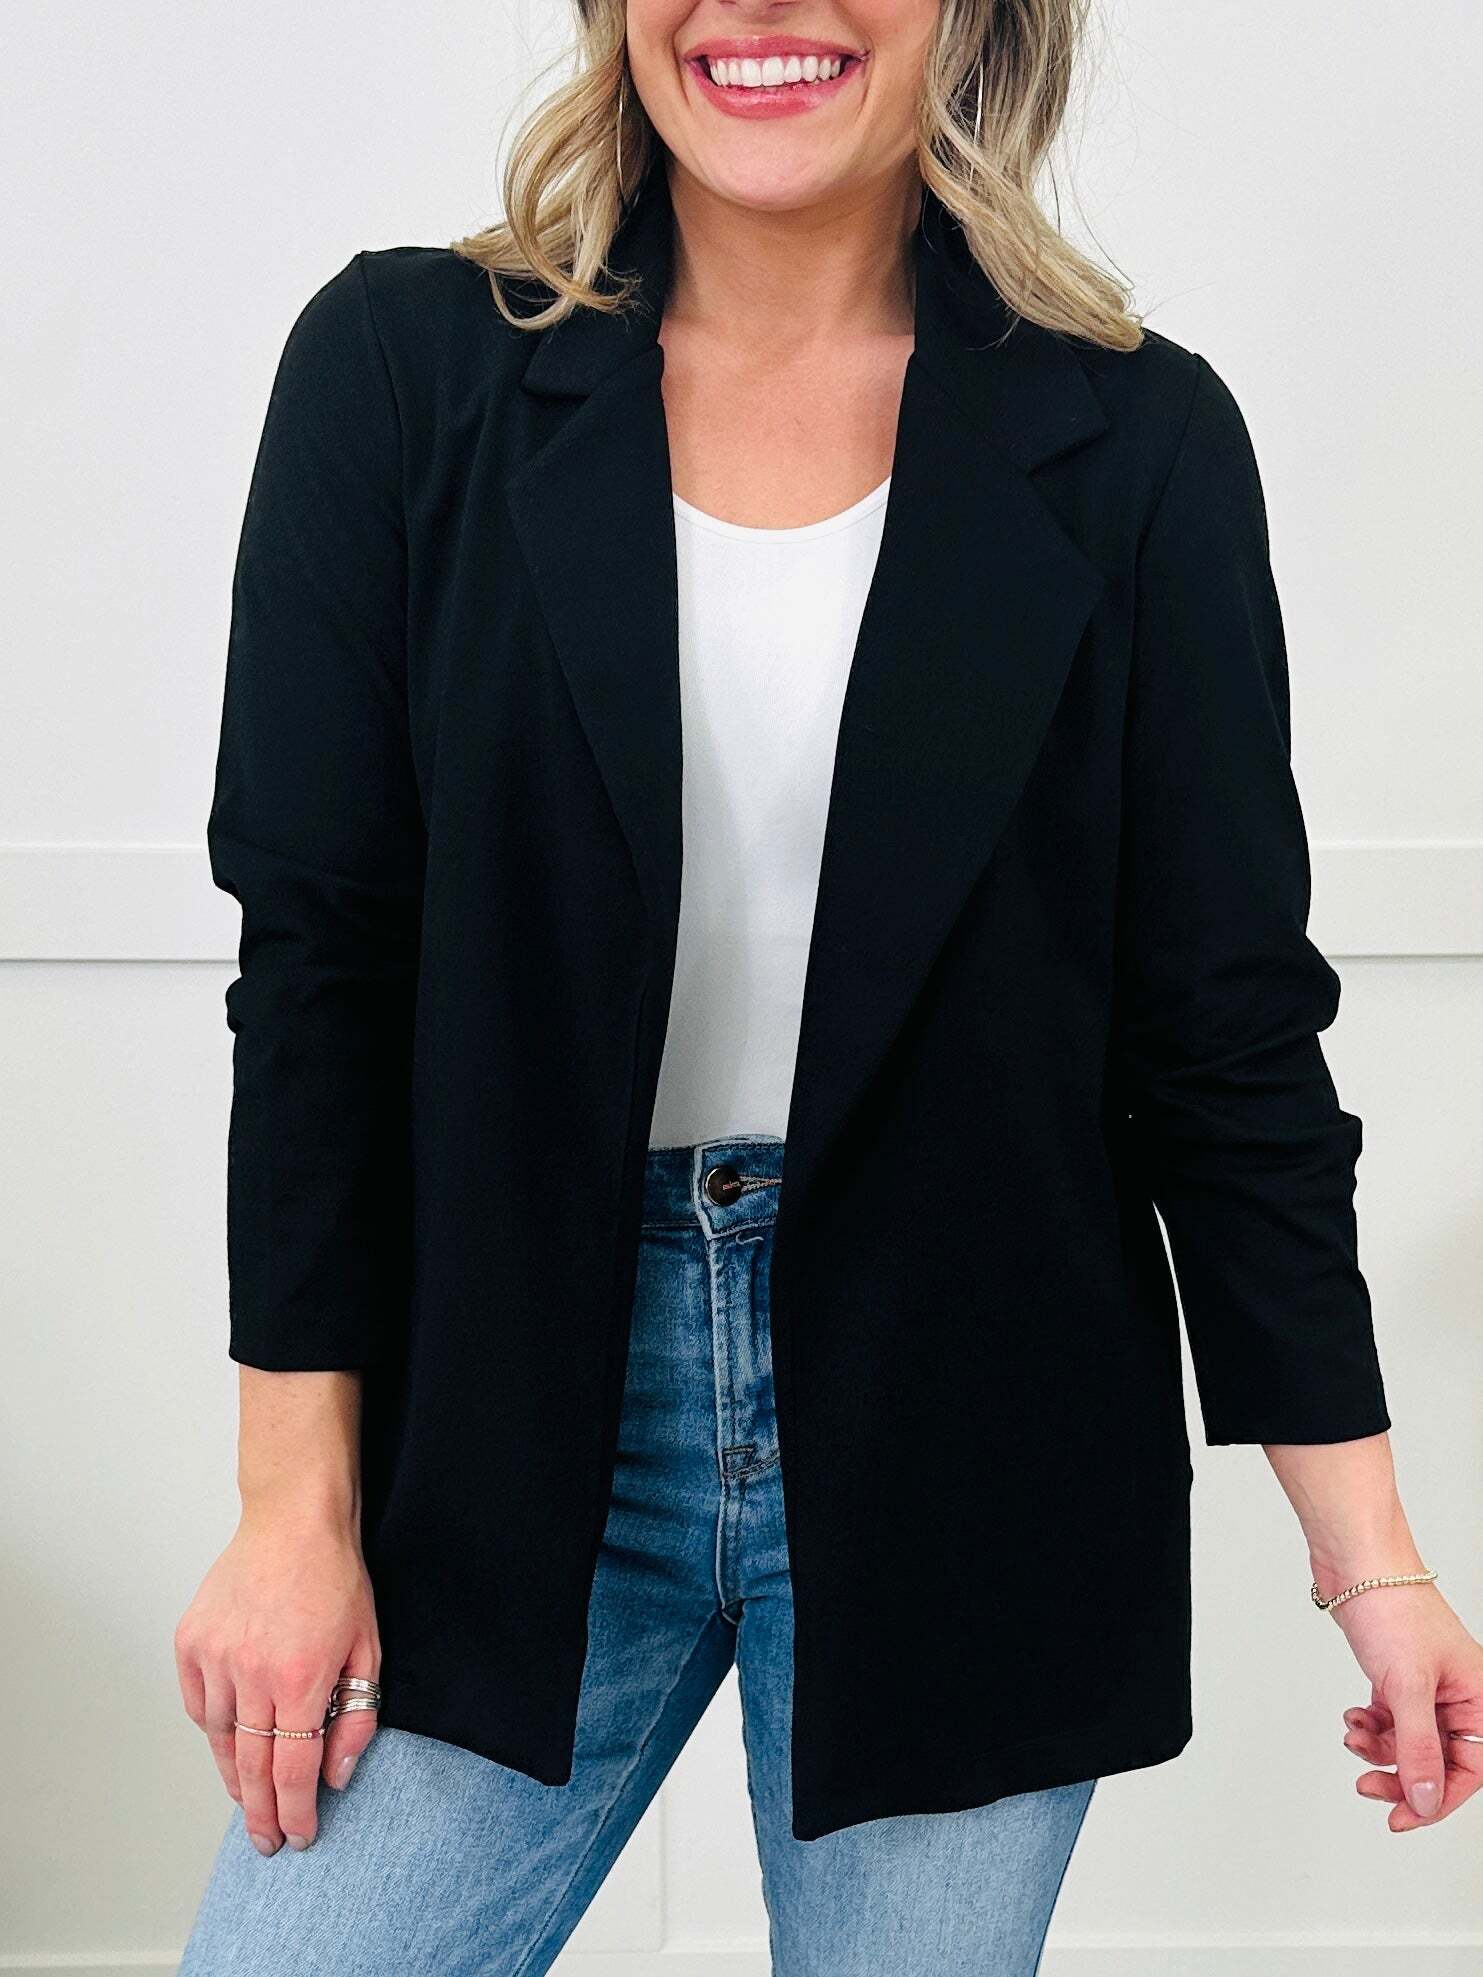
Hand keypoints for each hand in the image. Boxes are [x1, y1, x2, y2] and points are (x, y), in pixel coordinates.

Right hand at [174, 1506, 380, 1853]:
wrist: (292, 1521)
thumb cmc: (335, 1579)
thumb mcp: (368, 1647)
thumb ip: (356, 1715)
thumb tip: (337, 1774)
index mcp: (301, 1677)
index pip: (293, 1769)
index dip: (295, 1812)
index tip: (299, 1836)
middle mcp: (251, 1673)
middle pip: (252, 1768)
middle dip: (260, 1815)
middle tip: (266, 1843)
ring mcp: (215, 1657)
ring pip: (220, 1740)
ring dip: (236, 1777)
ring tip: (250, 1801)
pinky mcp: (191, 1643)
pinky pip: (199, 1706)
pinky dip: (213, 1730)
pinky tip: (230, 1744)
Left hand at [1332, 1581, 1482, 1828]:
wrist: (1355, 1562)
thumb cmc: (1392, 1606)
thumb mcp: (1408, 1688)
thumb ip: (1418, 1749)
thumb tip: (1426, 1801)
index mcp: (1479, 1698)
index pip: (1469, 1770)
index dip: (1436, 1799)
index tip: (1402, 1816)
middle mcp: (1458, 1694)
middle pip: (1437, 1760)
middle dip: (1401, 1776)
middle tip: (1369, 1787)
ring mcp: (1426, 1685)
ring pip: (1408, 1742)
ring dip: (1379, 1748)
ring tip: (1354, 1737)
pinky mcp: (1397, 1675)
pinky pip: (1389, 1720)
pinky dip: (1369, 1725)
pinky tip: (1353, 1717)